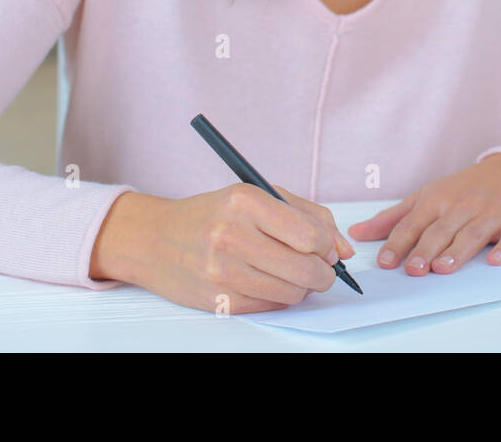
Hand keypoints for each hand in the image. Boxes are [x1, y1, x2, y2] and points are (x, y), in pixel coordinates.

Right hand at [91, 185, 353, 313]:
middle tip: (318, 266)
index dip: (327, 245)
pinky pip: (271, 305)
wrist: (155, 240)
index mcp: (245, 202)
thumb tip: (345, 251)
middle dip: (323, 271)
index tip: (325, 247)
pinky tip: (266, 280)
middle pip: (307, 268)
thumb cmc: (212, 214)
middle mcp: (232, 236)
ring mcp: (222, 271)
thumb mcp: (258, 196)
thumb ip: (309, 216)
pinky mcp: (218, 300)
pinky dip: (278, 296)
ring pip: (293, 292)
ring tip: (290, 271)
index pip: (310, 234)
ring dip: (302, 286)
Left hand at [346, 154, 500, 274]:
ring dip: (457, 251)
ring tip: (442, 268)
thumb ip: (393, 219)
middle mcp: (462, 205)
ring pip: (472, 233)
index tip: (384, 262)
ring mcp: (491, 212)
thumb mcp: (426, 197)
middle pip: (441, 230)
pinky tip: (495, 260)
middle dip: (425, 249)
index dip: (398, 243)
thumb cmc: (463, 190)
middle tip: (413, 269)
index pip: (413, 223)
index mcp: (436, 199)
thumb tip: (357, 233)